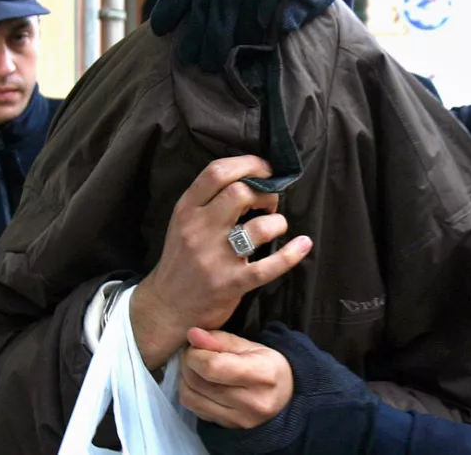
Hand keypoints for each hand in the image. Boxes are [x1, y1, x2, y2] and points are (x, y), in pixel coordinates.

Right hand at [130, 156, 312, 369]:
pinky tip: (303, 244)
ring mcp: (215, 258)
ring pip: (258, 227)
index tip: (266, 169)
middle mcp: (199, 230)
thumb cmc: (182, 260)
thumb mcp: (184, 223)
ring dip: (277, 222)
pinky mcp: (231, 283)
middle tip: (270, 202)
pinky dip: (291, 254)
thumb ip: (210, 201)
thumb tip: (253, 179)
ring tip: (275, 226)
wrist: (167, 307)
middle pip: (240, 193)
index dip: (249, 164)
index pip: (217, 172)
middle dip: (265, 192)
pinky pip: (268, 267)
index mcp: (187, 209)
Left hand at [180, 328, 293, 428]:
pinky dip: (190, 393)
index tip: (196, 346)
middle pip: (198, 382)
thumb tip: (192, 334)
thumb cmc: (270, 368)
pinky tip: (200, 383)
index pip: (213, 367)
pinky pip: (195, 409)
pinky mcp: (227, 427)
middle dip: (187, 363)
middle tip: (193, 353)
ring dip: (185, 378)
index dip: (195, 354)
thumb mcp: (253, 347)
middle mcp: (251, 402)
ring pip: (191, 397)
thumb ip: (222, 340)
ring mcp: (238, 419)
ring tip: (195, 367)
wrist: (287, 401)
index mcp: (262, 375)